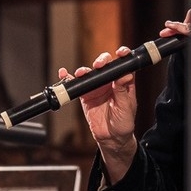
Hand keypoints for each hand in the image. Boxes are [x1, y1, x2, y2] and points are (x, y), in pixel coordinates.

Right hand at [61, 48, 138, 181]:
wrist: (111, 137)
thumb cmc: (124, 122)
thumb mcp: (126, 107)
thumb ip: (123, 91)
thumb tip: (125, 75)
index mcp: (124, 83)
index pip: (124, 65)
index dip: (123, 56)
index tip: (121, 52)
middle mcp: (110, 82)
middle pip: (105, 65)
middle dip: (101, 61)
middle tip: (99, 65)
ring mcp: (97, 88)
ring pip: (90, 73)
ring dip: (85, 70)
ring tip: (82, 73)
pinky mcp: (85, 95)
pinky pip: (76, 84)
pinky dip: (68, 78)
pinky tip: (64, 73)